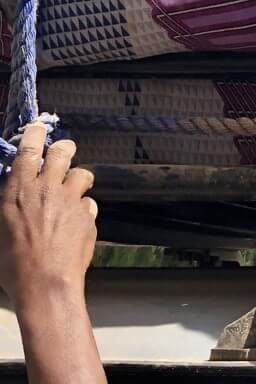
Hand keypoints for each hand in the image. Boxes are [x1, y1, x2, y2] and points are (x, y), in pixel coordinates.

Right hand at [0, 124, 96, 310]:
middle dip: (64, 149)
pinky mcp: (88, 216)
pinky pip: (89, 203)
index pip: (28, 150)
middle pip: (63, 151)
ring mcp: (70, 201)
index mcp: (18, 191)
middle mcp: (46, 190)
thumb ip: (12, 205)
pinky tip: (76, 223)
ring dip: (78, 179)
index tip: (38, 128)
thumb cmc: (13, 265)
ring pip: (82, 173)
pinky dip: (84, 209)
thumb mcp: (0, 230)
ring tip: (71, 192)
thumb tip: (18, 194)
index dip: (35, 134)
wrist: (45, 285)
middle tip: (64, 153)